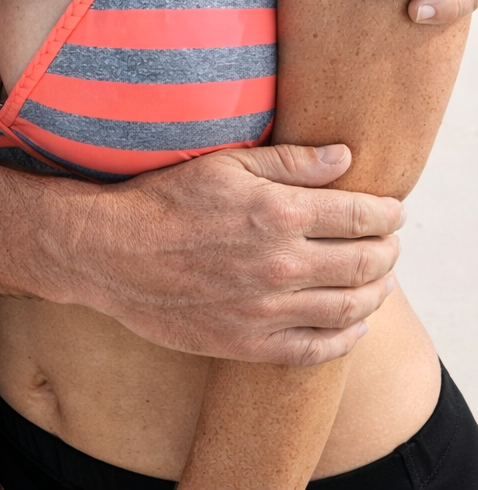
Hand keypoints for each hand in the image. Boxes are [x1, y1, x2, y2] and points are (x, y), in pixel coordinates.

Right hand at [72, 141, 401, 365]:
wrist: (112, 252)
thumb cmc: (165, 199)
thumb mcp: (226, 164)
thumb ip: (291, 162)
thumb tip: (345, 158)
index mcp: (278, 213)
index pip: (360, 215)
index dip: (387, 213)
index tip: (393, 209)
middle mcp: (281, 264)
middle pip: (364, 263)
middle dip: (387, 251)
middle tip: (389, 243)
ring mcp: (267, 309)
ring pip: (350, 308)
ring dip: (375, 293)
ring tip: (377, 281)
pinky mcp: (249, 343)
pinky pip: (316, 349)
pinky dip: (346, 339)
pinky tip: (353, 325)